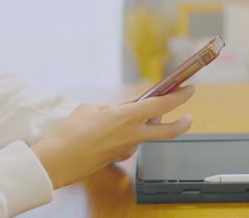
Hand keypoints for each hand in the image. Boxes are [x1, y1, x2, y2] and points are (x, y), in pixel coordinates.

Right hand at [31, 85, 194, 188]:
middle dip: (183, 123)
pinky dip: (129, 134)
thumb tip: (128, 106)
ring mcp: (128, 149)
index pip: (162, 105)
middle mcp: (133, 135)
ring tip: (127, 115)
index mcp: (127, 117)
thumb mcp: (92, 108)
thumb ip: (115, 106)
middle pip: (169, 131)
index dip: (179, 96)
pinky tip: (112, 131)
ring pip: (146, 134)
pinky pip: (131, 142)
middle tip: (189, 116)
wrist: (59, 160)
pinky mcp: (121, 158)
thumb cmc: (72, 132)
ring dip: (146, 124)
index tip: (189, 89)